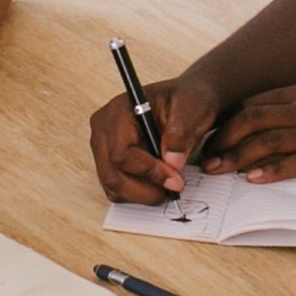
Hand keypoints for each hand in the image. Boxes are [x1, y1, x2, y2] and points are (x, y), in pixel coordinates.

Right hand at [90, 71, 232, 202]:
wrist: (187, 104)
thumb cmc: (187, 101)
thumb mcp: (192, 108)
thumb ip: (180, 132)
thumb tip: (171, 162)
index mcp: (119, 111)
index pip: (121, 153)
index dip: (148, 171)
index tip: (175, 180)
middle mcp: (104, 129)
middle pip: (112, 174)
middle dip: (145, 189)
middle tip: (174, 188)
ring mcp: (103, 147)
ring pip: (113, 186)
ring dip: (143, 194)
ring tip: (168, 185)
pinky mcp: (109, 162)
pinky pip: (117, 189)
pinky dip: (138, 194)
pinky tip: (157, 182)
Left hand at [207, 78, 295, 183]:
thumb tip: (281, 108)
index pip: (257, 101)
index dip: (229, 117)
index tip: (211, 132)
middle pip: (253, 119)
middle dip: (223, 137)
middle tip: (205, 155)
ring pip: (268, 142)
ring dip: (238, 156)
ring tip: (218, 170)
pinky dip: (273, 171)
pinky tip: (254, 179)